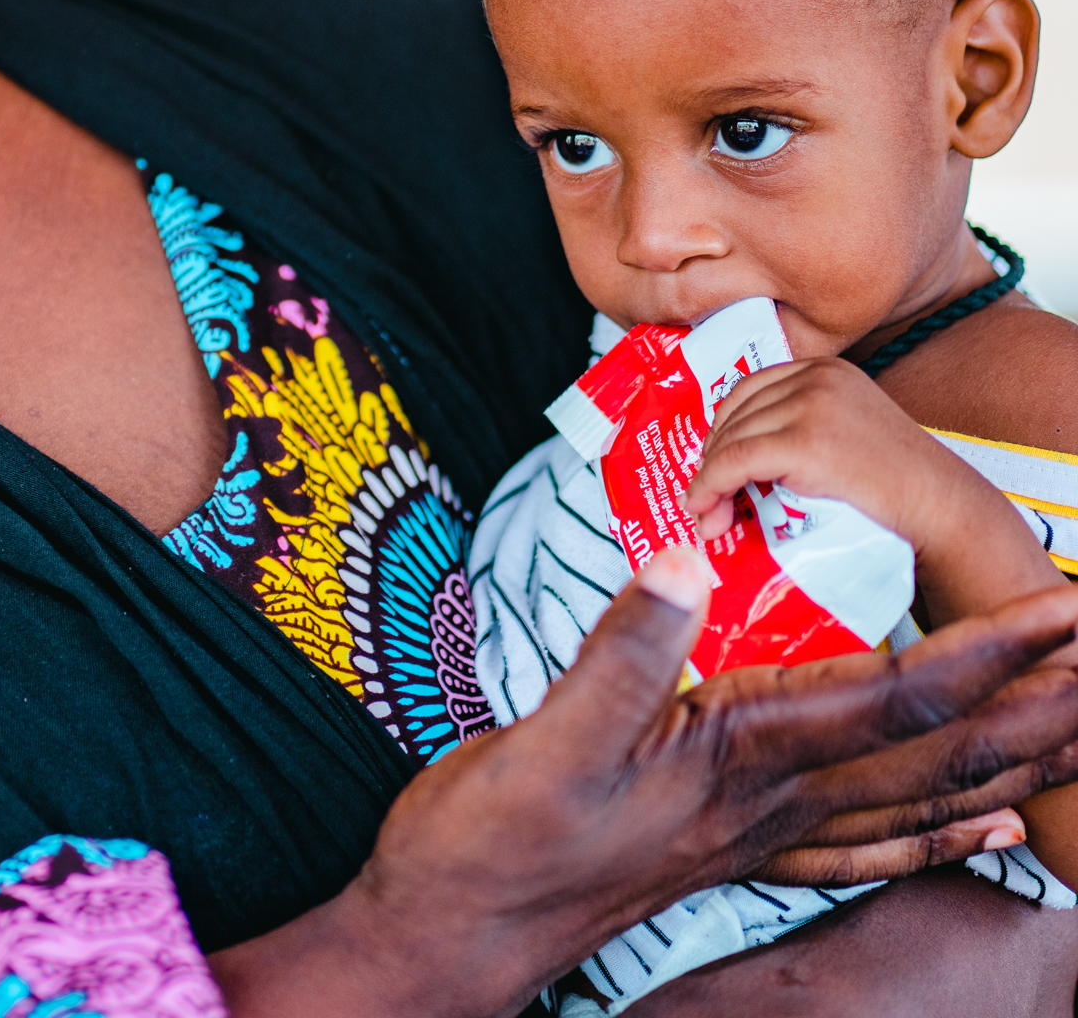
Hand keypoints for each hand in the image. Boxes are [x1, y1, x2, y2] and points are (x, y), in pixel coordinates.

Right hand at [209, 550, 1077, 1017]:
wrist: (460, 926)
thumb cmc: (500, 834)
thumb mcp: (554, 729)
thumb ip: (628, 644)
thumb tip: (690, 550)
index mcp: (743, 756)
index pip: (894, 697)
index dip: (989, 653)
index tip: (1065, 611)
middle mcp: (772, 802)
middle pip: (935, 755)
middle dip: (1036, 710)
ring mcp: (757, 836)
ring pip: (917, 800)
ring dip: (1011, 765)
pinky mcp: (729, 850)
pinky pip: (865, 847)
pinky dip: (938, 834)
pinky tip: (985, 826)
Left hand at [683, 357, 1053, 626]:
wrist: (947, 512)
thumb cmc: (898, 487)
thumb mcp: (847, 436)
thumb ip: (801, 428)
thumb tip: (732, 458)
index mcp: (824, 370)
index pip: (748, 390)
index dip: (722, 430)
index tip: (712, 464)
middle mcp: (815, 377)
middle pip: (735, 413)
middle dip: (712, 457)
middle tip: (706, 499)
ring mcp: (810, 406)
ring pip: (731, 439)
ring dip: (708, 481)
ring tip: (709, 516)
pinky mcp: (805, 442)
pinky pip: (736, 461)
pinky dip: (711, 486)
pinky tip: (706, 510)